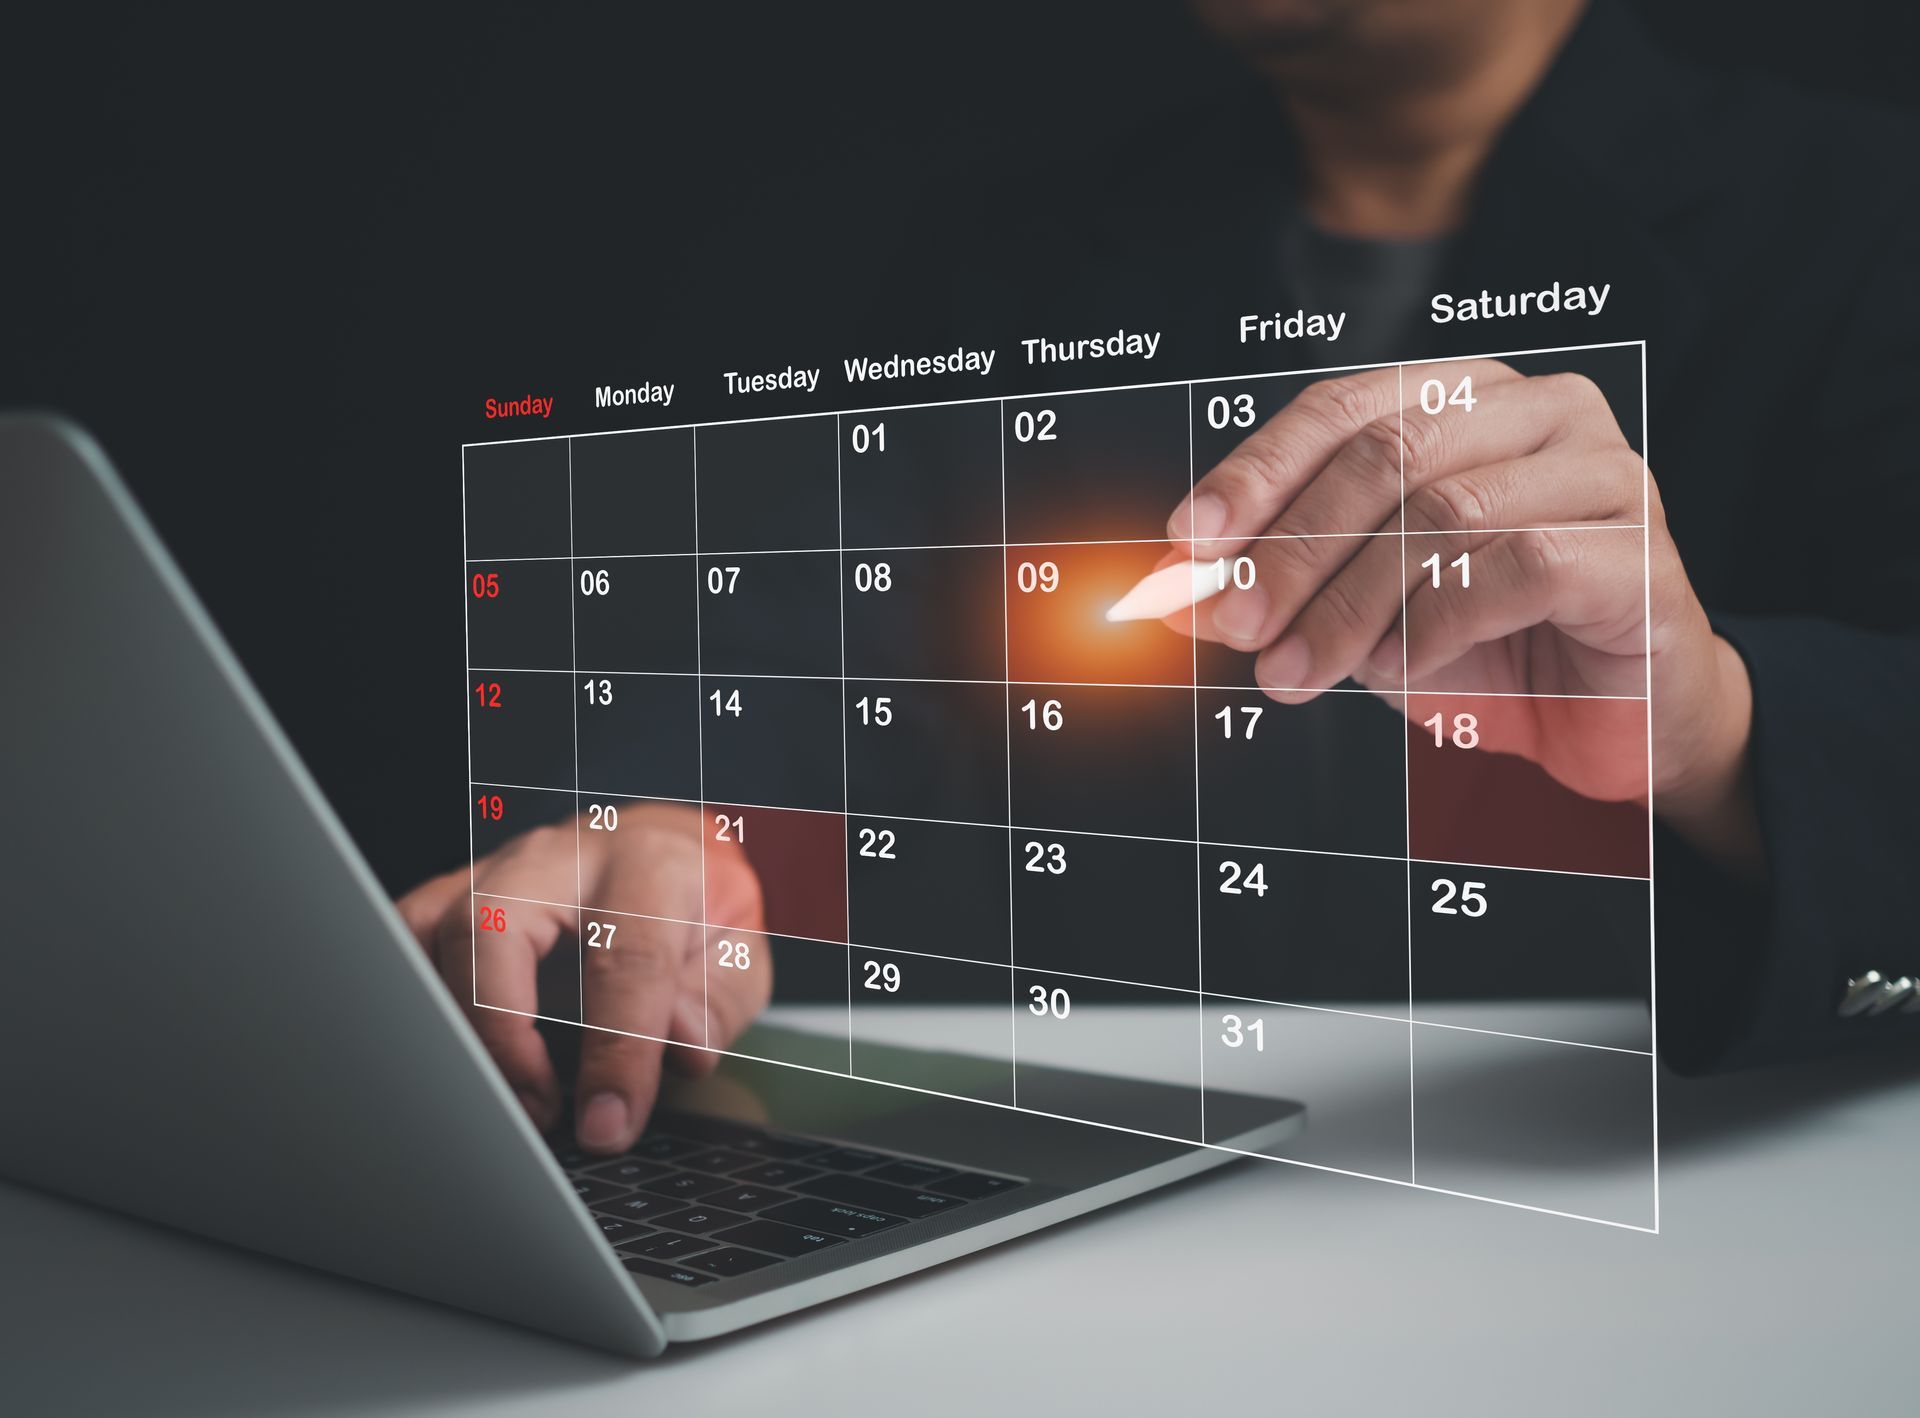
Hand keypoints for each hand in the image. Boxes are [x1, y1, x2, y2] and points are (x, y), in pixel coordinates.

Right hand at [396, 803, 771, 1151]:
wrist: (666, 846)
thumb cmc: (699, 904)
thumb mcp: (740, 949)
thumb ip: (719, 1001)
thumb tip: (681, 1047)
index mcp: (648, 864)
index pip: (628, 958)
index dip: (618, 1050)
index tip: (609, 1123)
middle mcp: (561, 856)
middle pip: (491, 925)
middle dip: (500, 1031)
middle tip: (536, 1108)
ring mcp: (498, 867)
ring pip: (430, 929)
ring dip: (449, 1022)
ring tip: (493, 1092)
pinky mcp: (456, 890)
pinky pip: (405, 935)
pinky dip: (412, 996)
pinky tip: (445, 1053)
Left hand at [1167, 361, 1759, 871]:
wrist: (1615, 722)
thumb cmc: (1491, 647)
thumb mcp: (1363, 611)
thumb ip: (1283, 585)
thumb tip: (1178, 586)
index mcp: (1466, 398)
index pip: (1342, 408)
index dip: (1258, 472)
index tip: (1189, 540)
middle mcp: (1539, 413)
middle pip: (1388, 455)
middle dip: (1294, 548)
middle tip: (1237, 625)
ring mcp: (1601, 472)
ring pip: (1445, 511)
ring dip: (1351, 602)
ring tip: (1300, 670)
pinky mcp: (1636, 551)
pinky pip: (1518, 566)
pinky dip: (1438, 621)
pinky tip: (1400, 665)